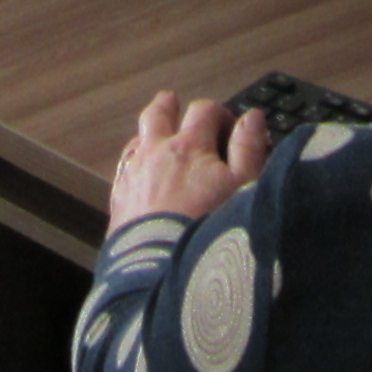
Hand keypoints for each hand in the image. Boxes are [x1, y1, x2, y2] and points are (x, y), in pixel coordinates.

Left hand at [109, 90, 268, 229]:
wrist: (163, 269)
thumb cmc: (210, 226)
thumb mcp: (244, 188)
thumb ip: (249, 149)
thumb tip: (252, 117)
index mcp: (190, 145)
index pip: (204, 110)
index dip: (219, 114)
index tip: (229, 130)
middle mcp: (157, 152)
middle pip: (158, 113)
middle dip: (169, 106)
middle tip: (173, 103)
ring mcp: (134, 174)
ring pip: (137, 138)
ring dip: (149, 133)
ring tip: (156, 135)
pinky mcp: (119, 199)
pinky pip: (124, 169)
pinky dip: (134, 163)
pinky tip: (141, 173)